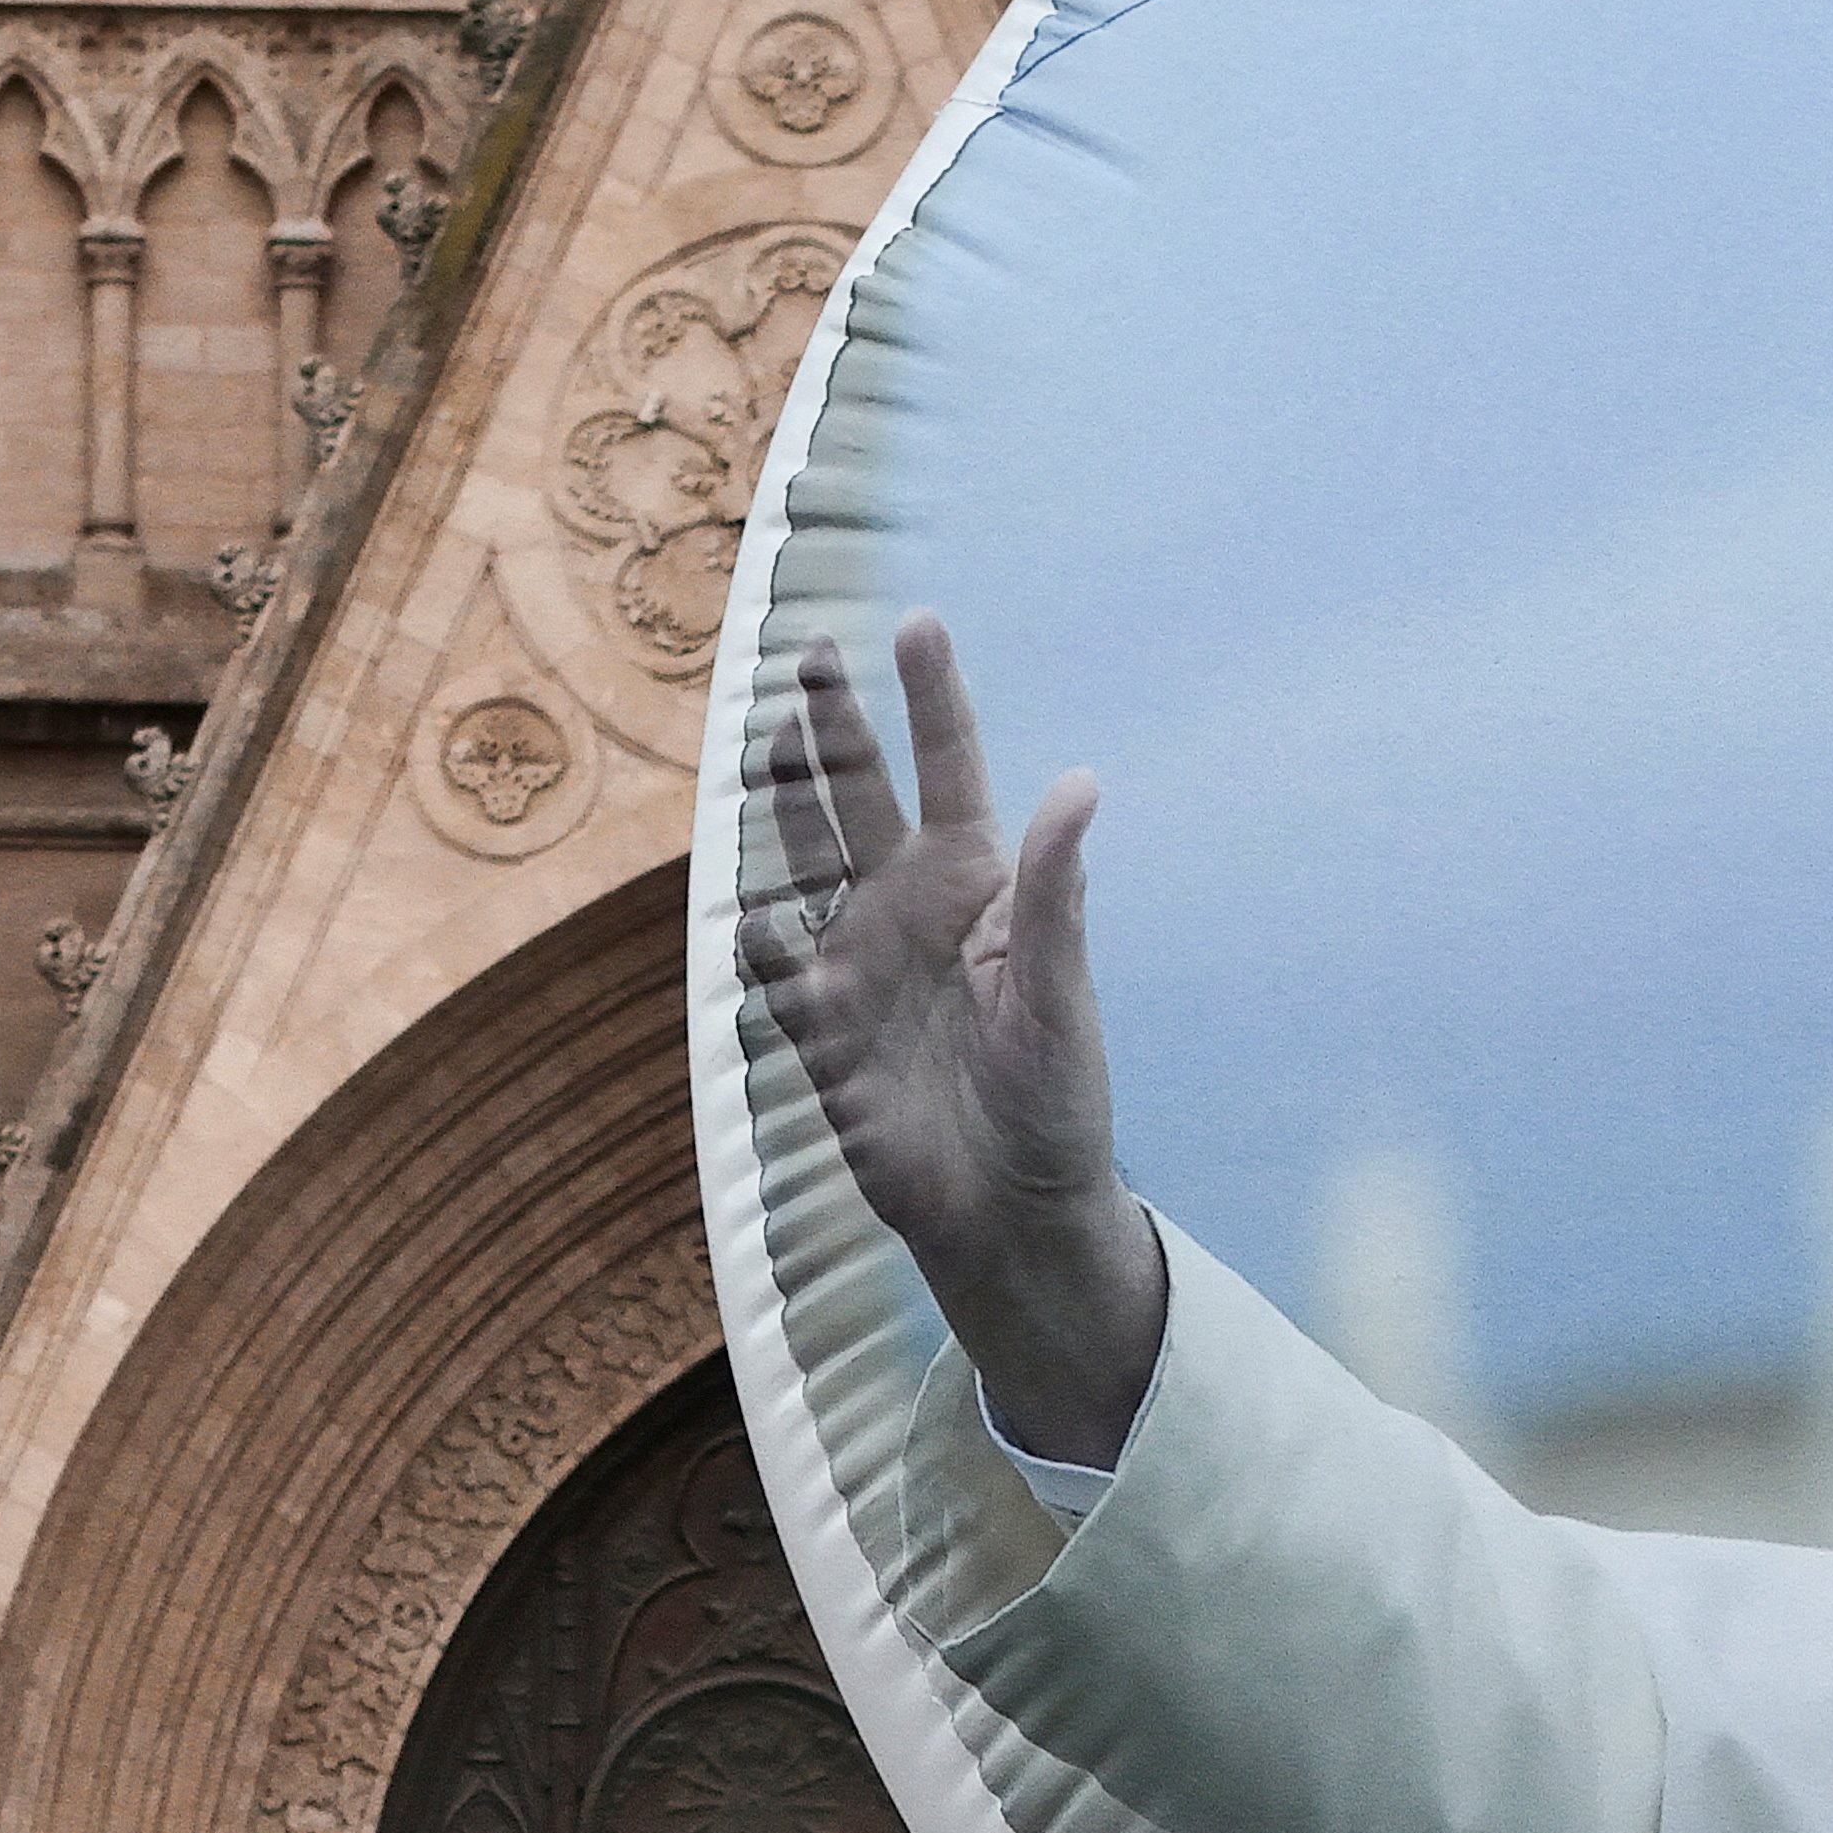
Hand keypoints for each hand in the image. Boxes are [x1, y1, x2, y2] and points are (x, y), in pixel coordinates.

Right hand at [735, 619, 1164, 1465]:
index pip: (947, 770)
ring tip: (768, 741)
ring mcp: (856, 961)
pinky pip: (770, 967)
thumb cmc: (1054, 1099)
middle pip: (856, 796)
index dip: (930, 697)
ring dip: (783, 803)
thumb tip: (1082, 784)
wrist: (1008, 1210)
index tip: (916, 622)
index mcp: (975, 885)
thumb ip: (1056, 891)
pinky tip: (750, 913)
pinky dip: (755, 938)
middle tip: (810, 657)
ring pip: (801, 857)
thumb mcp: (1059, 991)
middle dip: (831, 728)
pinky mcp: (816, 1028)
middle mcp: (907, 908)